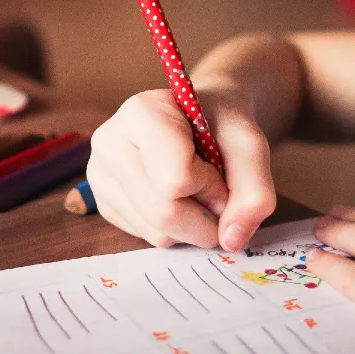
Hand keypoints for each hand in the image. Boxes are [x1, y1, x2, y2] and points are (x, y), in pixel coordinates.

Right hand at [87, 89, 275, 250]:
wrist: (201, 118)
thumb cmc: (221, 125)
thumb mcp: (250, 145)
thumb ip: (254, 191)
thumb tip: (232, 240)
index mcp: (141, 113)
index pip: (176, 180)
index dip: (211, 185)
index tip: (218, 167)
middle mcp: (109, 142)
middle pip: (164, 213)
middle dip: (206, 216)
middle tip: (217, 192)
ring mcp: (100, 175)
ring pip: (156, 232)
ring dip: (193, 225)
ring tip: (196, 189)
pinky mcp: (104, 203)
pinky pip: (147, 237)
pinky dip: (176, 229)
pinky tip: (177, 198)